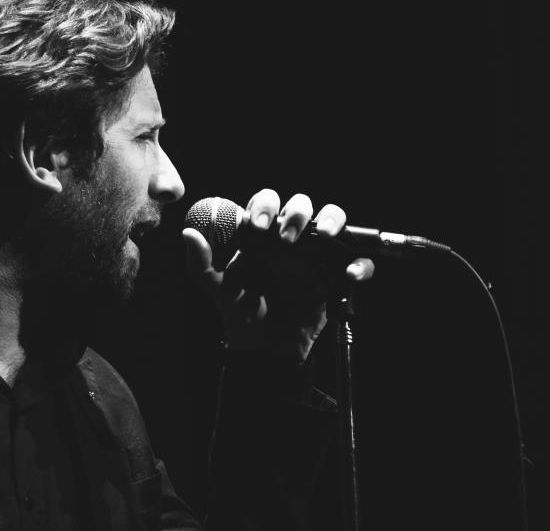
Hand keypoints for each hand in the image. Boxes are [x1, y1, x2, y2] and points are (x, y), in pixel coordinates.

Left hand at [183, 189, 374, 361]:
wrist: (263, 346)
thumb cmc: (240, 311)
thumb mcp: (217, 288)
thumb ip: (200, 262)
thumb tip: (188, 232)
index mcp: (263, 234)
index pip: (267, 203)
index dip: (265, 206)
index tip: (258, 226)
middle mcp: (291, 238)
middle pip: (302, 205)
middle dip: (296, 213)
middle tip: (286, 237)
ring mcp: (316, 254)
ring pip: (335, 219)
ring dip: (332, 220)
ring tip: (321, 237)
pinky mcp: (337, 277)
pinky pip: (358, 263)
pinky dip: (360, 264)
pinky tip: (348, 274)